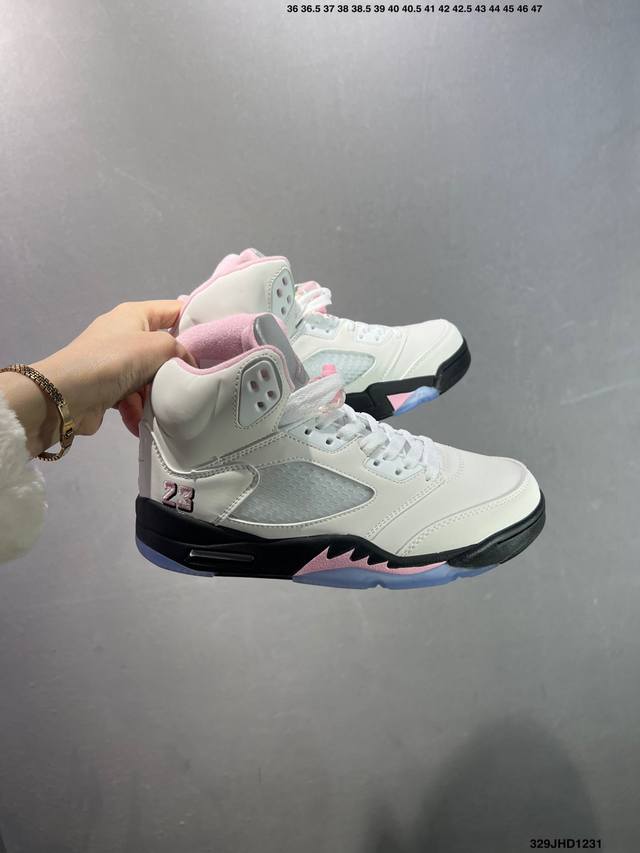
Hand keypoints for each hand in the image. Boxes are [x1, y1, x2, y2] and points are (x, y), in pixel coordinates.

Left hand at [0, 301, 193, 455]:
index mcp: (135, 314)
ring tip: (156, 406)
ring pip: (151, 378)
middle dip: (175, 368)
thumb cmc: (114, 361)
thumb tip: (189, 364)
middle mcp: (125, 334)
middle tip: (193, 380)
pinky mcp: (108, 388)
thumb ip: (182, 350)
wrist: (66, 395)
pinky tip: (138, 420)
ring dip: (155, 394)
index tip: (219, 341)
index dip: (197, 322)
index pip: (174, 310)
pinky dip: (138, 409)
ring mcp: (116, 362)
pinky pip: (134, 397)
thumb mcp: (157, 346)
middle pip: (164, 350)